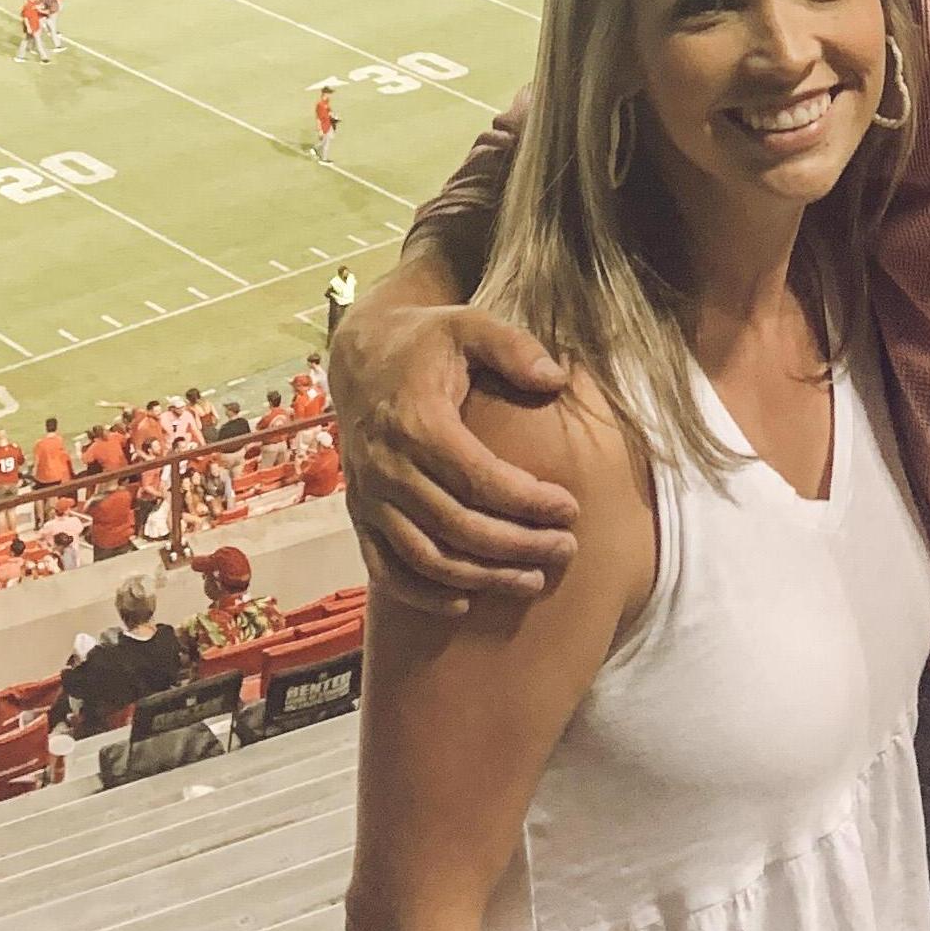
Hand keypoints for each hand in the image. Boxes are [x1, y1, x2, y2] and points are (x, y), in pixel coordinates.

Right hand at [329, 292, 575, 612]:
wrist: (361, 355)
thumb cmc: (427, 343)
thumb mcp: (469, 326)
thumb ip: (514, 346)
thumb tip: (556, 377)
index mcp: (416, 422)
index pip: (477, 477)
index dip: (526, 500)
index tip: (570, 509)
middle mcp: (386, 466)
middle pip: (457, 525)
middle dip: (517, 545)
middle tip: (566, 548)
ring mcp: (369, 496)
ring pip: (425, 556)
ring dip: (480, 577)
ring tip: (532, 580)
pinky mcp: (359, 514)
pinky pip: (385, 568)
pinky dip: (422, 594)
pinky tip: (464, 604)